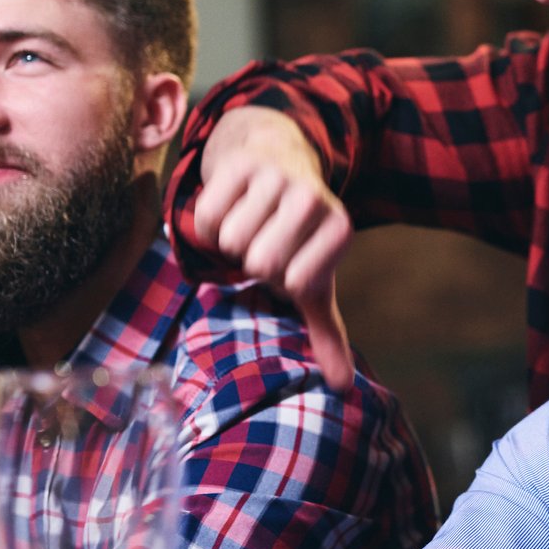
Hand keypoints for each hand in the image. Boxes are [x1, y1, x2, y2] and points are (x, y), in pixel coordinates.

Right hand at [191, 106, 356, 389]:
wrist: (278, 162)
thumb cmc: (297, 236)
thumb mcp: (315, 280)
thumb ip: (327, 332)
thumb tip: (342, 386)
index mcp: (340, 229)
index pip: (295, 282)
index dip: (282, 281)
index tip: (291, 263)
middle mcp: (314, 198)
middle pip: (259, 261)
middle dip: (253, 261)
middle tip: (266, 243)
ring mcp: (278, 176)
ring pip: (231, 239)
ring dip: (231, 241)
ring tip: (250, 225)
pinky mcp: (241, 164)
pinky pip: (206, 217)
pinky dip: (209, 222)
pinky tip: (230, 208)